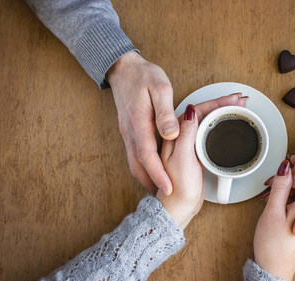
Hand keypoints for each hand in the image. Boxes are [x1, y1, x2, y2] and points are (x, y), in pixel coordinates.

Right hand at [107, 51, 177, 194]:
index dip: (159, 174)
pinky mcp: (129, 131)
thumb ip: (165, 112)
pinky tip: (153, 171)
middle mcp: (130, 132)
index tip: (169, 188)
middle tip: (165, 198)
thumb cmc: (143, 76)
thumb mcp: (160, 88)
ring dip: (146, 178)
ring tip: (160, 190)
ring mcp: (128, 133)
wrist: (122, 68)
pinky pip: (135, 155)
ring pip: (135, 163)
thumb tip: (171, 134)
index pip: (148, 156)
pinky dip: (143, 168)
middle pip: (138, 166)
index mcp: (139, 123)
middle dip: (151, 184)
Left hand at [156, 94, 246, 228]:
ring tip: (238, 108)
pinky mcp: (196, 152)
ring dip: (223, 113)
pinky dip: (220, 126)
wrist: (179, 206)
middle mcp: (181, 137)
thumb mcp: (182, 157)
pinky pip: (209, 133)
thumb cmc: (178, 186)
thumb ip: (187, 133)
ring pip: (208, 122)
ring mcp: (189, 144)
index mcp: (175, 134)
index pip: (197, 111)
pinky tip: (227, 124)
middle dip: (222, 104)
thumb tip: (192, 110)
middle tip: (240, 101)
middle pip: (204, 113)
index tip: (231, 99)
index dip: (216, 103)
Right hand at [254, 161, 294, 280]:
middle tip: (276, 176)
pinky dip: (288, 196)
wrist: (273, 269)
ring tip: (272, 189)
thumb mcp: (273, 211)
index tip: (291, 161)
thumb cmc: (274, 246)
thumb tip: (286, 166)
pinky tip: (276, 198)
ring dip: (289, 187)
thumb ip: (281, 186)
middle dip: (294, 176)